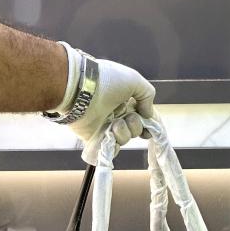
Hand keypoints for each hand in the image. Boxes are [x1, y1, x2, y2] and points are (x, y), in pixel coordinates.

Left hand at [55, 43, 155, 161]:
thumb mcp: (134, 80)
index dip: (146, 123)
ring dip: (123, 133)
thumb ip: (147, 95)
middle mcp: (115, 113)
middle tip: (126, 118)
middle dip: (135, 125)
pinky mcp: (94, 138)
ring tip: (114, 124)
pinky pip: (110, 150)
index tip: (148, 127)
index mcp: (124, 100)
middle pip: (134, 129)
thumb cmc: (107, 80)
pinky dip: (114, 146)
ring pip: (124, 139)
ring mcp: (104, 127)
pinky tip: (111, 136)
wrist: (81, 89)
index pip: (140, 116)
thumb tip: (148, 114)